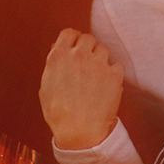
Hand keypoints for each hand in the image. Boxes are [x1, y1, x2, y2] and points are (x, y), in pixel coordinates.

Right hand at [40, 29, 122, 149]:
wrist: (78, 131)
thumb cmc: (58, 113)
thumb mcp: (46, 86)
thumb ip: (53, 64)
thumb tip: (56, 47)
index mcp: (58, 56)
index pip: (69, 32)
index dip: (73, 40)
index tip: (76, 48)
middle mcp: (78, 55)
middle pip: (88, 38)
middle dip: (88, 48)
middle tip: (87, 64)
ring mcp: (97, 63)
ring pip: (103, 49)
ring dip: (101, 60)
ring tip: (96, 78)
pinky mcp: (113, 74)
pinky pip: (117, 65)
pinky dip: (113, 74)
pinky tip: (106, 86)